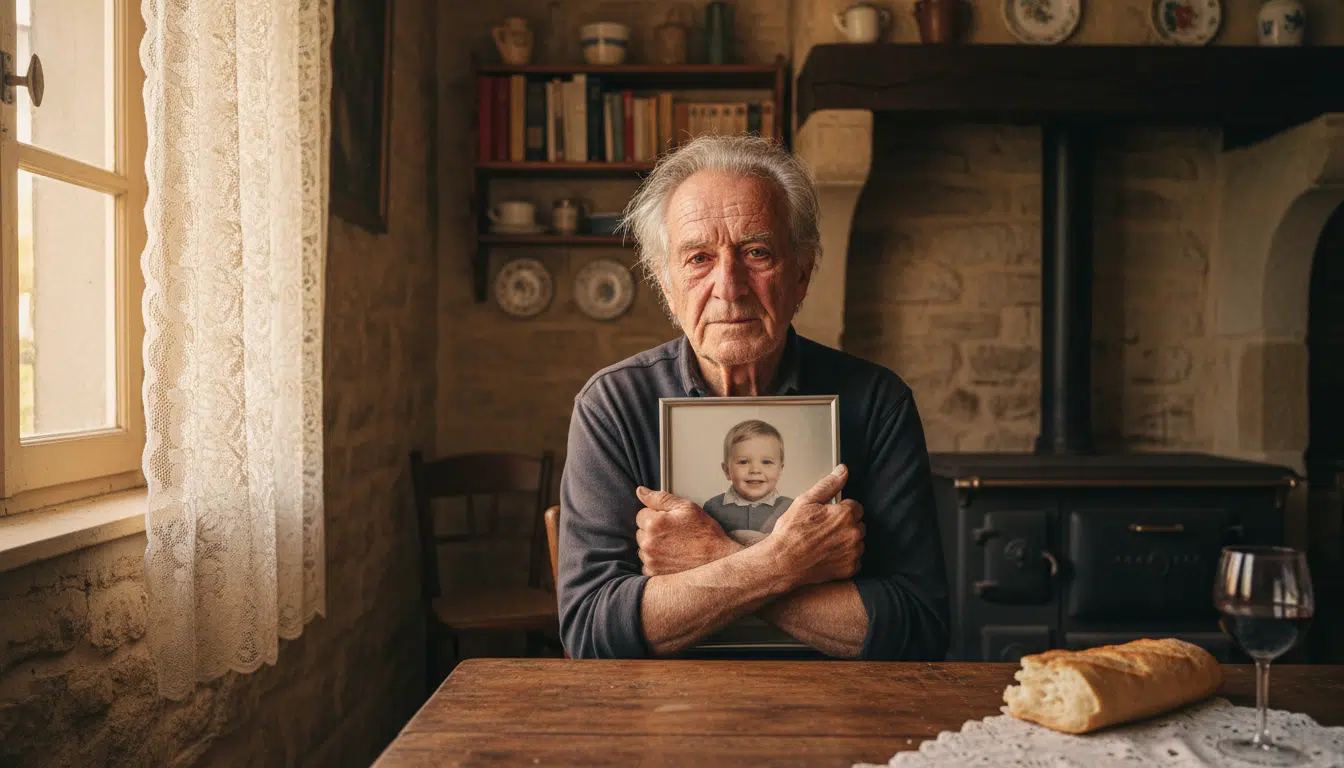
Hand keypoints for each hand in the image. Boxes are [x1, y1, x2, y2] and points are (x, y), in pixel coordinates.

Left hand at [634, 487, 740, 576]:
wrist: (717, 561)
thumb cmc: (705, 534)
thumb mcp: (686, 507)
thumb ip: (660, 498)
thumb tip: (641, 491)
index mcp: (654, 524)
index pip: (641, 514)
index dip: (656, 515)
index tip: (669, 521)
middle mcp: (648, 543)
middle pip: (640, 531)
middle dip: (652, 530)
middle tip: (674, 533)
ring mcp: (650, 560)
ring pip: (643, 548)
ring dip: (653, 546)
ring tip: (674, 546)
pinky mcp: (654, 573)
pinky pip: (646, 564)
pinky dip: (655, 561)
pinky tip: (671, 557)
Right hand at [767, 465, 864, 587]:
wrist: (782, 562)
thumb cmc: (791, 532)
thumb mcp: (805, 501)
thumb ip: (828, 485)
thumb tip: (842, 471)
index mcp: (844, 515)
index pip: (856, 507)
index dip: (842, 510)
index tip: (829, 516)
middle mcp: (853, 534)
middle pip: (859, 524)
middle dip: (846, 525)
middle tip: (825, 530)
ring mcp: (852, 553)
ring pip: (858, 542)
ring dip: (847, 542)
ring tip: (826, 544)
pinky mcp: (849, 569)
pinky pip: (855, 560)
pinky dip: (846, 558)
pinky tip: (829, 555)